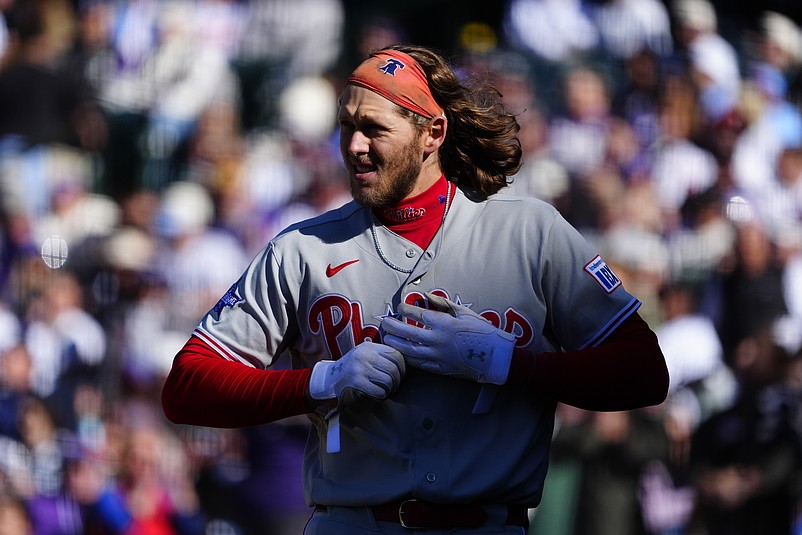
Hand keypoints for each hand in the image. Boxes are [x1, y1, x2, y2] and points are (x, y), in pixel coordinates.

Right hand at [309, 341, 405, 405]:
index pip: (396, 354)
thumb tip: (405, 362)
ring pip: (389, 380)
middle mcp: (364, 355)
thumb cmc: (351, 370)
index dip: (403, 366)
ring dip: (390, 389)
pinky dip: (382, 395)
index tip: (402, 374)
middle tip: (395, 386)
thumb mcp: (364, 356)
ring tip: (386, 390)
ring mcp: (360, 368)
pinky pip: (380, 391)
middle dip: (398, 380)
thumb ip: (381, 356)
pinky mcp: (356, 382)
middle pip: (394, 368)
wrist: (328, 381)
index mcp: (368, 347)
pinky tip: (377, 394)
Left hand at [381, 293, 515, 384]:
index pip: (417, 315)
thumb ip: (444, 304)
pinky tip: (400, 353)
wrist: (495, 357)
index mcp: (443, 324)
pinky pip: (418, 363)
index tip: (399, 306)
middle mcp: (436, 340)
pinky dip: (406, 358)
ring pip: (408, 350)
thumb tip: (426, 296)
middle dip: (393, 326)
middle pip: (407, 332)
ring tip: (386, 337)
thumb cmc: (483, 332)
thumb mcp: (465, 313)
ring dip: (395, 342)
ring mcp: (436, 356)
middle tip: (384, 321)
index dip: (405, 309)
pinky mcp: (439, 368)